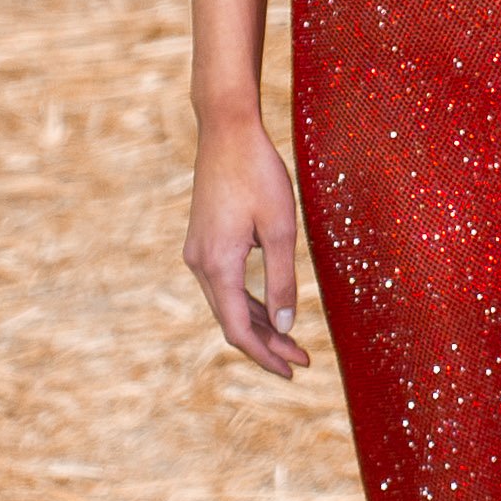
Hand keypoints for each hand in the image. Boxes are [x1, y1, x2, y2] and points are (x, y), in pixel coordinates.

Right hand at [184, 109, 308, 377]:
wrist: (227, 131)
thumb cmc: (258, 174)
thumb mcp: (280, 229)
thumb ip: (282, 279)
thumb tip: (287, 325)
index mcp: (217, 264)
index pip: (238, 329)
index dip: (265, 355)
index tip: (292, 370)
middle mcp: (200, 263)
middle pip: (232, 321)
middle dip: (266, 344)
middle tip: (301, 361)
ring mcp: (198, 252)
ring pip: (227, 304)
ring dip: (259, 324)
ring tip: (292, 343)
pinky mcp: (204, 241)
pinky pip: (225, 284)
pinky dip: (248, 301)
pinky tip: (273, 309)